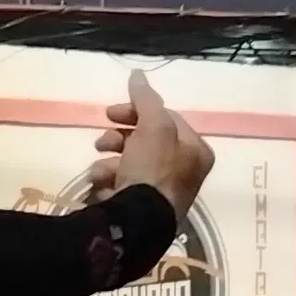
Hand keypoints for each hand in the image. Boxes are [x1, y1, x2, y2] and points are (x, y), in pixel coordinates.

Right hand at [86, 70, 214, 220]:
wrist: (140, 221)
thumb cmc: (153, 169)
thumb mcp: (153, 127)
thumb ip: (146, 99)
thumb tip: (137, 73)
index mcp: (196, 151)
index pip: (165, 119)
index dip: (137, 111)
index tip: (110, 113)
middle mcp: (184, 171)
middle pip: (146, 141)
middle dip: (118, 138)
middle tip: (101, 141)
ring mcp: (163, 192)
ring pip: (130, 164)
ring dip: (110, 163)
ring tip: (99, 172)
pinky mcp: (144, 209)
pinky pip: (123, 187)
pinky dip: (110, 184)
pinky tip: (102, 188)